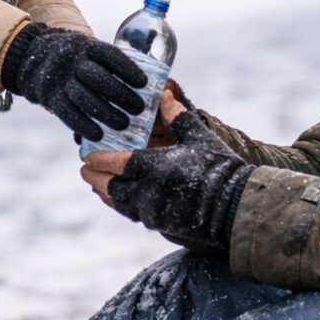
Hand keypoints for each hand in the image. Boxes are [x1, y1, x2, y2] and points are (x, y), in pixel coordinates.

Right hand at [0, 24, 145, 140]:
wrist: (34, 57)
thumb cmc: (76, 59)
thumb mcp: (89, 51)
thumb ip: (109, 64)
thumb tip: (145, 85)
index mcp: (86, 47)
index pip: (109, 56)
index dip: (127, 69)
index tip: (144, 83)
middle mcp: (72, 61)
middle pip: (98, 78)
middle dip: (120, 95)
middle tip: (139, 108)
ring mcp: (59, 79)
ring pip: (83, 98)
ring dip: (105, 113)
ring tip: (124, 124)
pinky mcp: (50, 97)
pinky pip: (67, 113)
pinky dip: (83, 125)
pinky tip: (98, 135)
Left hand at [81, 90, 253, 248]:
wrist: (235, 206)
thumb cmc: (220, 168)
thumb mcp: (199, 137)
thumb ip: (178, 117)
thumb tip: (164, 96)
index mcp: (156, 167)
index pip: (118, 163)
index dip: (100, 160)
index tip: (87, 156)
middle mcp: (150, 192)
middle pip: (111, 187)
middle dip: (95, 178)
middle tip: (85, 171)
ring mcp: (154, 211)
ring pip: (120, 203)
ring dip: (106, 193)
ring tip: (98, 185)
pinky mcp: (161, 224)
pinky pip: (134, 213)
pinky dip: (122, 204)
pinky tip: (121, 198)